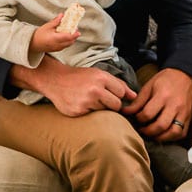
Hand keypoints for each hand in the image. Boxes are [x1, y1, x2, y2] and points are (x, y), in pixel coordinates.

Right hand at [10, 57, 136, 115]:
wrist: (56, 80)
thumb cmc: (81, 77)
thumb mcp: (99, 75)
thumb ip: (118, 84)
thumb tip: (135, 96)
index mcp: (101, 78)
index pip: (122, 93)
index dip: (117, 94)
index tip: (109, 92)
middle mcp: (95, 89)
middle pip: (117, 105)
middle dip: (112, 104)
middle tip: (101, 99)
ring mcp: (86, 101)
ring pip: (105, 111)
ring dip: (100, 108)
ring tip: (89, 100)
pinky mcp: (78, 111)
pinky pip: (93, 116)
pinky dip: (89, 112)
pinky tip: (82, 104)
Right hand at [30, 14, 78, 53]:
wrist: (32, 43)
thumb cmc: (38, 35)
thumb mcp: (47, 26)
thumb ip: (56, 21)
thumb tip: (62, 15)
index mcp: (55, 39)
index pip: (68, 37)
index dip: (74, 34)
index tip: (77, 30)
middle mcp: (57, 45)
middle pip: (70, 41)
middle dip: (74, 36)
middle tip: (74, 29)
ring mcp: (57, 48)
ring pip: (68, 44)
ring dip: (71, 39)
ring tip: (70, 32)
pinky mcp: (56, 50)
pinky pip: (64, 46)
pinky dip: (67, 42)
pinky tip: (65, 37)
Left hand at [122, 67, 191, 139]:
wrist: (186, 75)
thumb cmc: (166, 80)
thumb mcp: (149, 85)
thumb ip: (138, 101)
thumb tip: (126, 112)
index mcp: (163, 95)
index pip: (148, 114)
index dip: (139, 119)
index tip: (137, 118)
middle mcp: (175, 105)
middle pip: (160, 126)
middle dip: (148, 131)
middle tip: (142, 129)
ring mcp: (184, 112)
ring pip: (173, 132)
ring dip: (161, 137)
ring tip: (153, 134)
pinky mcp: (189, 117)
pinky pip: (182, 133)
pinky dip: (172, 137)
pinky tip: (164, 134)